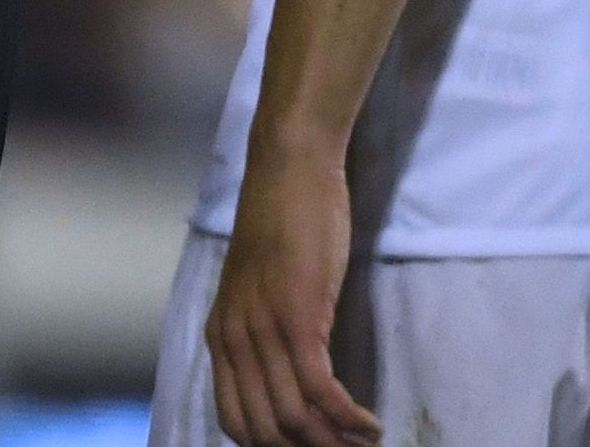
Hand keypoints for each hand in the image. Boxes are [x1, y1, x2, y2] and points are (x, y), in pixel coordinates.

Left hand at [208, 138, 378, 446]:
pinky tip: (371, 425)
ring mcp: (262, 330)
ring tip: (365, 445)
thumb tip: (286, 380)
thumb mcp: (259, 289)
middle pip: (264, 430)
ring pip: (294, 418)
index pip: (234, 421)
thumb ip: (261, 333)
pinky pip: (320, 391)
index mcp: (218, 337)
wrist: (289, 170)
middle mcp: (232, 340)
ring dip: (334, 443)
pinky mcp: (297, 318)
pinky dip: (348, 418)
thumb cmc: (281, 224)